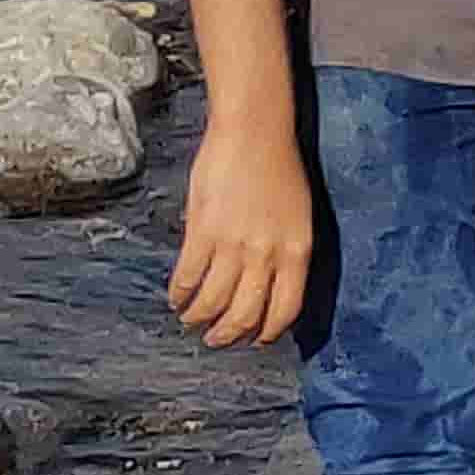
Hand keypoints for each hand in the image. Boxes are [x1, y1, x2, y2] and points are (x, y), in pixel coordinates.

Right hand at [166, 120, 316, 346]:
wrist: (255, 134)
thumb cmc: (279, 171)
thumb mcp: (298, 217)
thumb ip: (285, 252)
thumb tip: (267, 286)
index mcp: (298, 250)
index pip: (286, 308)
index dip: (268, 331)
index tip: (255, 340)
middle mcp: (268, 254)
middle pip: (247, 314)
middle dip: (229, 334)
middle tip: (216, 339)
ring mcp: (234, 245)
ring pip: (212, 302)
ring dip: (199, 318)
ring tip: (192, 320)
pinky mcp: (202, 234)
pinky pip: (187, 279)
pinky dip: (179, 295)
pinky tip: (176, 298)